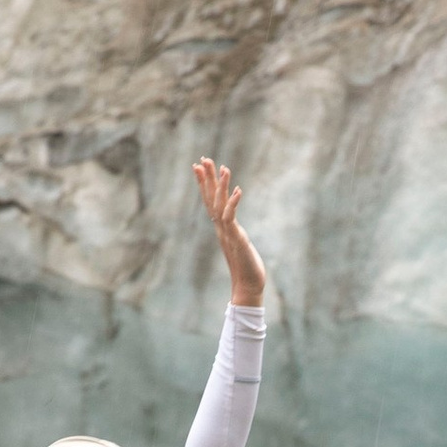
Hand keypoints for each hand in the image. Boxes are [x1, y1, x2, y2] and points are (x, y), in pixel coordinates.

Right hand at [193, 157, 264, 306]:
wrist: (248, 287)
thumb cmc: (247, 268)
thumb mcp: (240, 245)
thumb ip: (235, 234)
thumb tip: (233, 229)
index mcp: (222, 227)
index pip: (210, 201)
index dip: (204, 183)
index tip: (199, 166)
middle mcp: (221, 228)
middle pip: (210, 199)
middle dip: (206, 178)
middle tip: (202, 159)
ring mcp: (227, 233)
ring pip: (220, 205)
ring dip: (220, 186)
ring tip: (223, 167)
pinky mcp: (236, 239)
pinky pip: (232, 218)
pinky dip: (234, 203)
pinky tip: (238, 190)